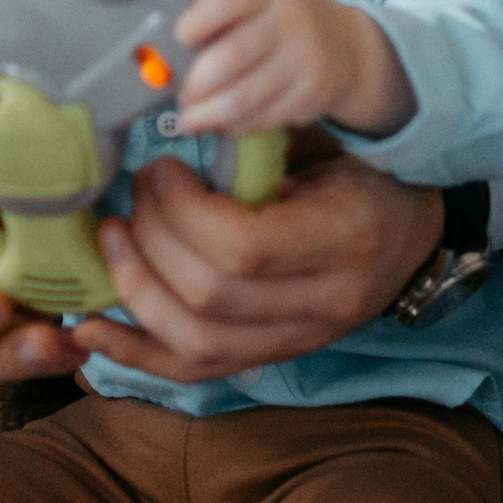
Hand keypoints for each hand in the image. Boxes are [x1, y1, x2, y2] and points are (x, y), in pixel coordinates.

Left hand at [67, 150, 443, 383]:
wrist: (411, 229)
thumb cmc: (361, 172)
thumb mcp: (326, 143)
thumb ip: (260, 143)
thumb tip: (181, 131)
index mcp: (348, 238)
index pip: (245, 248)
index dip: (183, 211)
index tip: (160, 170)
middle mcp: (329, 303)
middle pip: (211, 297)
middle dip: (152, 243)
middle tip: (133, 198)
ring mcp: (302, 339)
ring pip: (197, 343)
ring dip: (137, 292)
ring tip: (114, 241)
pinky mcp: (276, 357)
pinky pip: (196, 371)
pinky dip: (136, 354)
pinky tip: (91, 329)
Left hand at [172, 0, 415, 139]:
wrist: (347, 46)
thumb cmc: (282, 22)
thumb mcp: (260, 1)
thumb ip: (220, 15)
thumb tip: (167, 51)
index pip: (233, 1)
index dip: (200, 20)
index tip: (180, 37)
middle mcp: (292, 23)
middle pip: (233, 57)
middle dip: (196, 83)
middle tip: (181, 95)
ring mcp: (305, 62)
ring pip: (245, 97)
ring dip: (209, 114)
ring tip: (190, 120)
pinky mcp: (310, 96)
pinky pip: (263, 117)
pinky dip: (235, 125)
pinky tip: (221, 124)